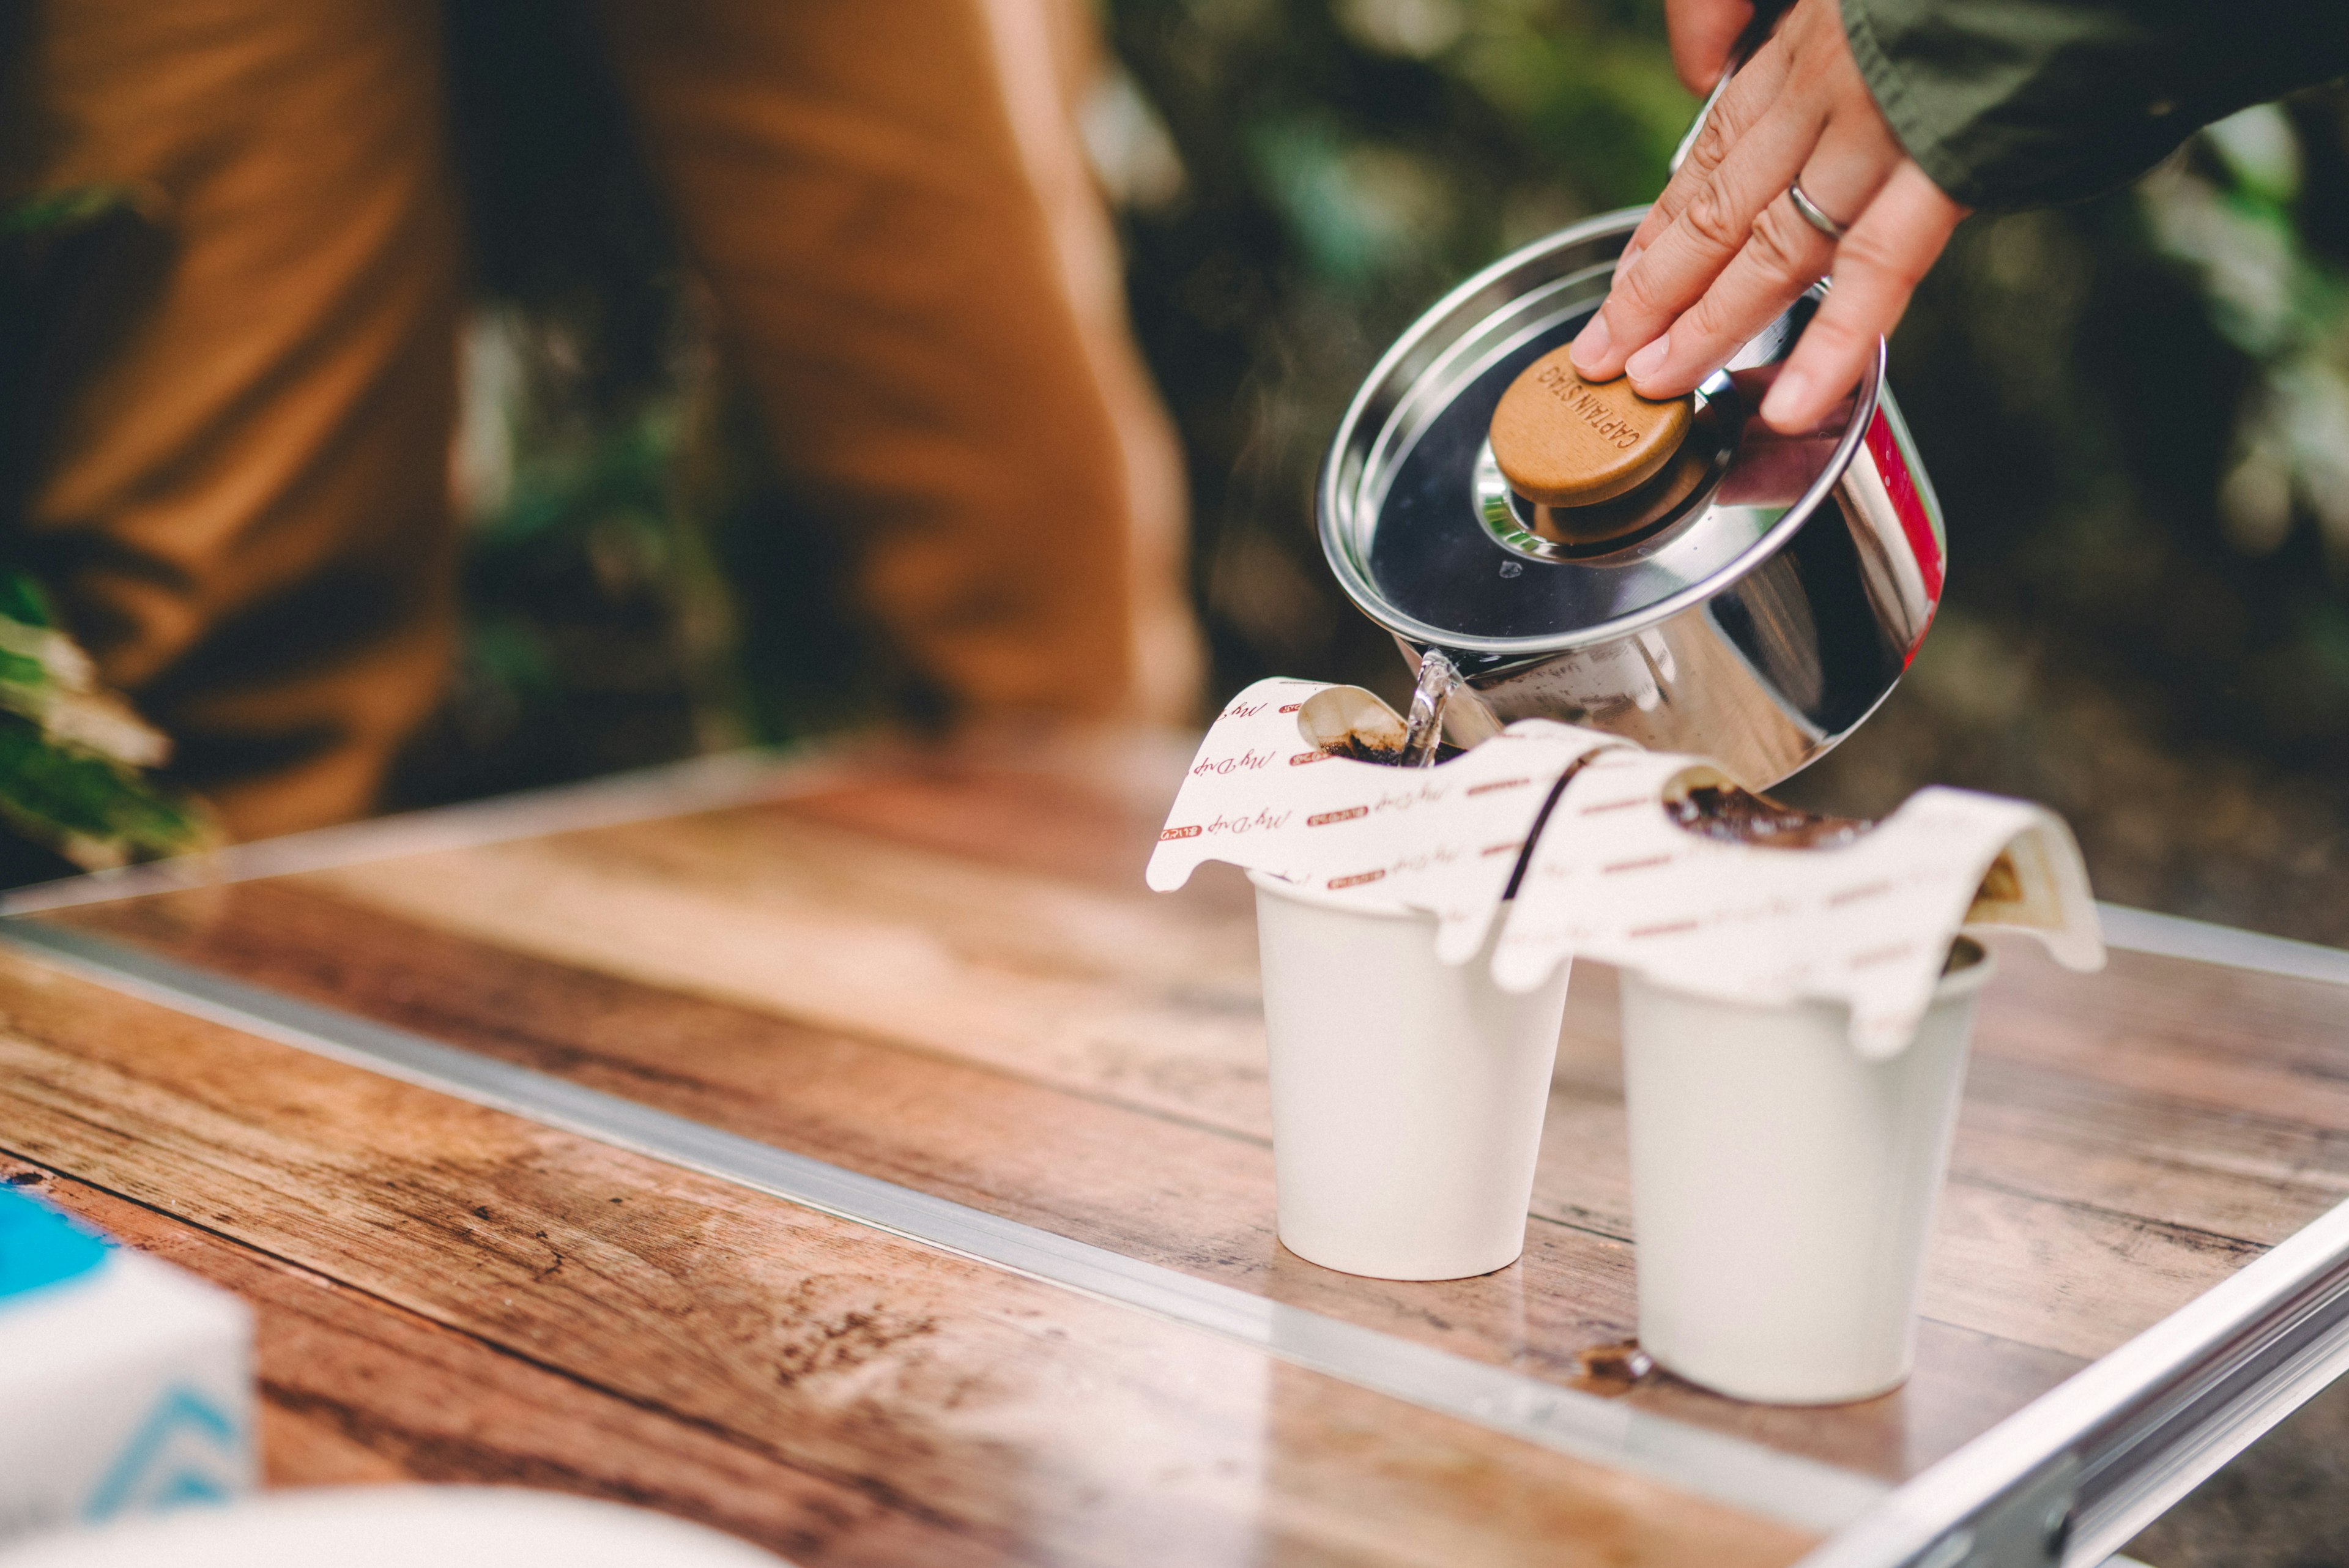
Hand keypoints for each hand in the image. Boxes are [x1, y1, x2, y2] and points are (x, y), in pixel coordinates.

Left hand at [1569, 0, 1967, 431]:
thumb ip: (1773, 22)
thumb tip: (1707, 70)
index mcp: (1811, 41)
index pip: (1715, 150)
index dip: (1663, 226)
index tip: (1625, 282)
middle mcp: (1830, 85)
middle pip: (1722, 209)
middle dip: (1654, 293)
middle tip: (1602, 357)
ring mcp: (1883, 128)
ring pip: (1774, 246)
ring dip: (1709, 326)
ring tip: (1656, 385)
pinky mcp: (1950, 163)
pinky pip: (1879, 266)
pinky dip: (1833, 343)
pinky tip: (1790, 405)